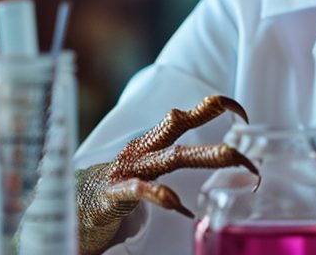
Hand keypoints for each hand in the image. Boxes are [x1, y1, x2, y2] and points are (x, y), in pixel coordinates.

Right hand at [105, 95, 258, 217]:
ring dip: (202, 155)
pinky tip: (179, 204)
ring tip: (230, 154)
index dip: (209, 109)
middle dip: (206, 117)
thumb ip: (177, 156)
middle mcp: (142, 151)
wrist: (73, 206)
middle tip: (242, 119)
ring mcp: (128, 171)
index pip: (183, 119)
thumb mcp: (150, 166)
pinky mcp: (114, 194)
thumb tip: (219, 153)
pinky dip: (160, 195)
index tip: (240, 108)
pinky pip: (140, 191)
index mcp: (151, 144)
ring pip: (169, 157)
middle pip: (176, 128)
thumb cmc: (116, 184)